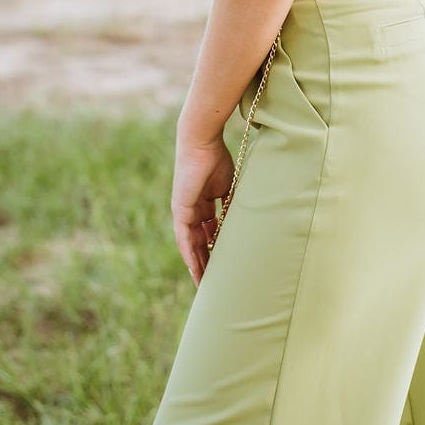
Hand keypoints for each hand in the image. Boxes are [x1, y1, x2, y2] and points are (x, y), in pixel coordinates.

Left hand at [171, 136, 235, 283]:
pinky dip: (189, 253)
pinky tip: (194, 267)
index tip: (221, 264)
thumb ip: (232, 204)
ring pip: (190, 243)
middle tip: (212, 282)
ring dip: (196, 263)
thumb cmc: (218, 157)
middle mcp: (191, 210)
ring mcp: (184, 210)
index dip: (214, 249)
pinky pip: (184, 236)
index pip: (208, 233)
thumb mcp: (229, 187)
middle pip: (198, 242)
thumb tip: (244, 221)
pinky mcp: (181, 209)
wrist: (203, 142)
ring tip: (203, 283)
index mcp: (203, 203)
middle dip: (205, 261)